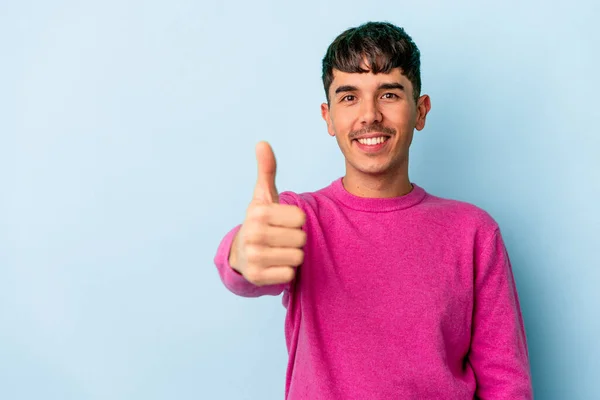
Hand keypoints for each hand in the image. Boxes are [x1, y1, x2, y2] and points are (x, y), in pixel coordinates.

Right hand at [230, 141, 306, 285]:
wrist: (240, 254)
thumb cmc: (260, 221)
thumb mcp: (263, 196)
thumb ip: (267, 170)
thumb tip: (263, 142)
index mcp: (258, 212)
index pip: (301, 218)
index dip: (296, 221)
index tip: (282, 222)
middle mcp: (253, 234)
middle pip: (301, 238)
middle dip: (295, 239)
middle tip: (280, 238)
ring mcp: (253, 257)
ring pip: (297, 257)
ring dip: (292, 255)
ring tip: (278, 250)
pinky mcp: (257, 277)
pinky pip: (290, 274)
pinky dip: (286, 271)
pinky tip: (274, 264)